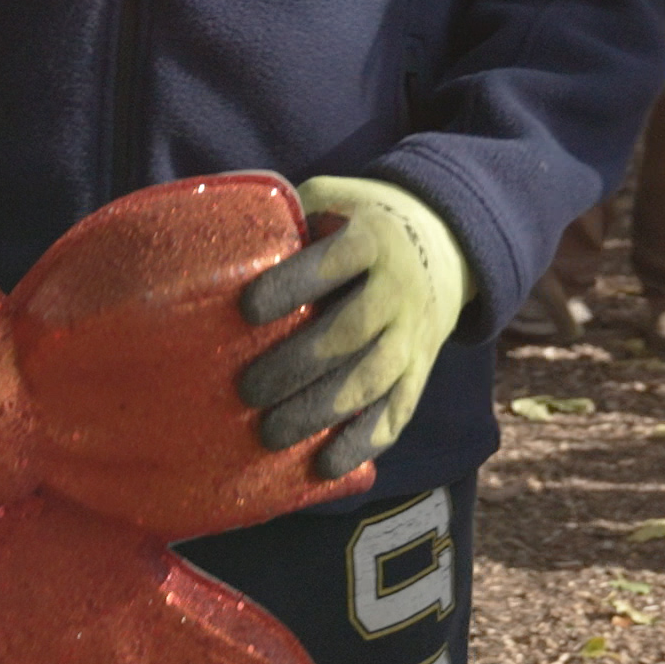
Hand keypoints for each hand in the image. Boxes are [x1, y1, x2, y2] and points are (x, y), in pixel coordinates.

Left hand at [235, 176, 470, 479]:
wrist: (446, 243)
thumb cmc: (362, 222)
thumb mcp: (335, 199)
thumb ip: (290, 216)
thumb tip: (218, 238)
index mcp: (372, 239)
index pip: (334, 263)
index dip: (292, 286)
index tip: (247, 311)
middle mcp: (397, 290)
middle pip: (349, 333)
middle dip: (295, 365)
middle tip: (247, 390)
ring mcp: (412, 336)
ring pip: (370, 380)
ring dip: (320, 411)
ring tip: (271, 434)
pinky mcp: (420, 373)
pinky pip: (396, 414)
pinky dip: (362, 442)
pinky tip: (324, 463)